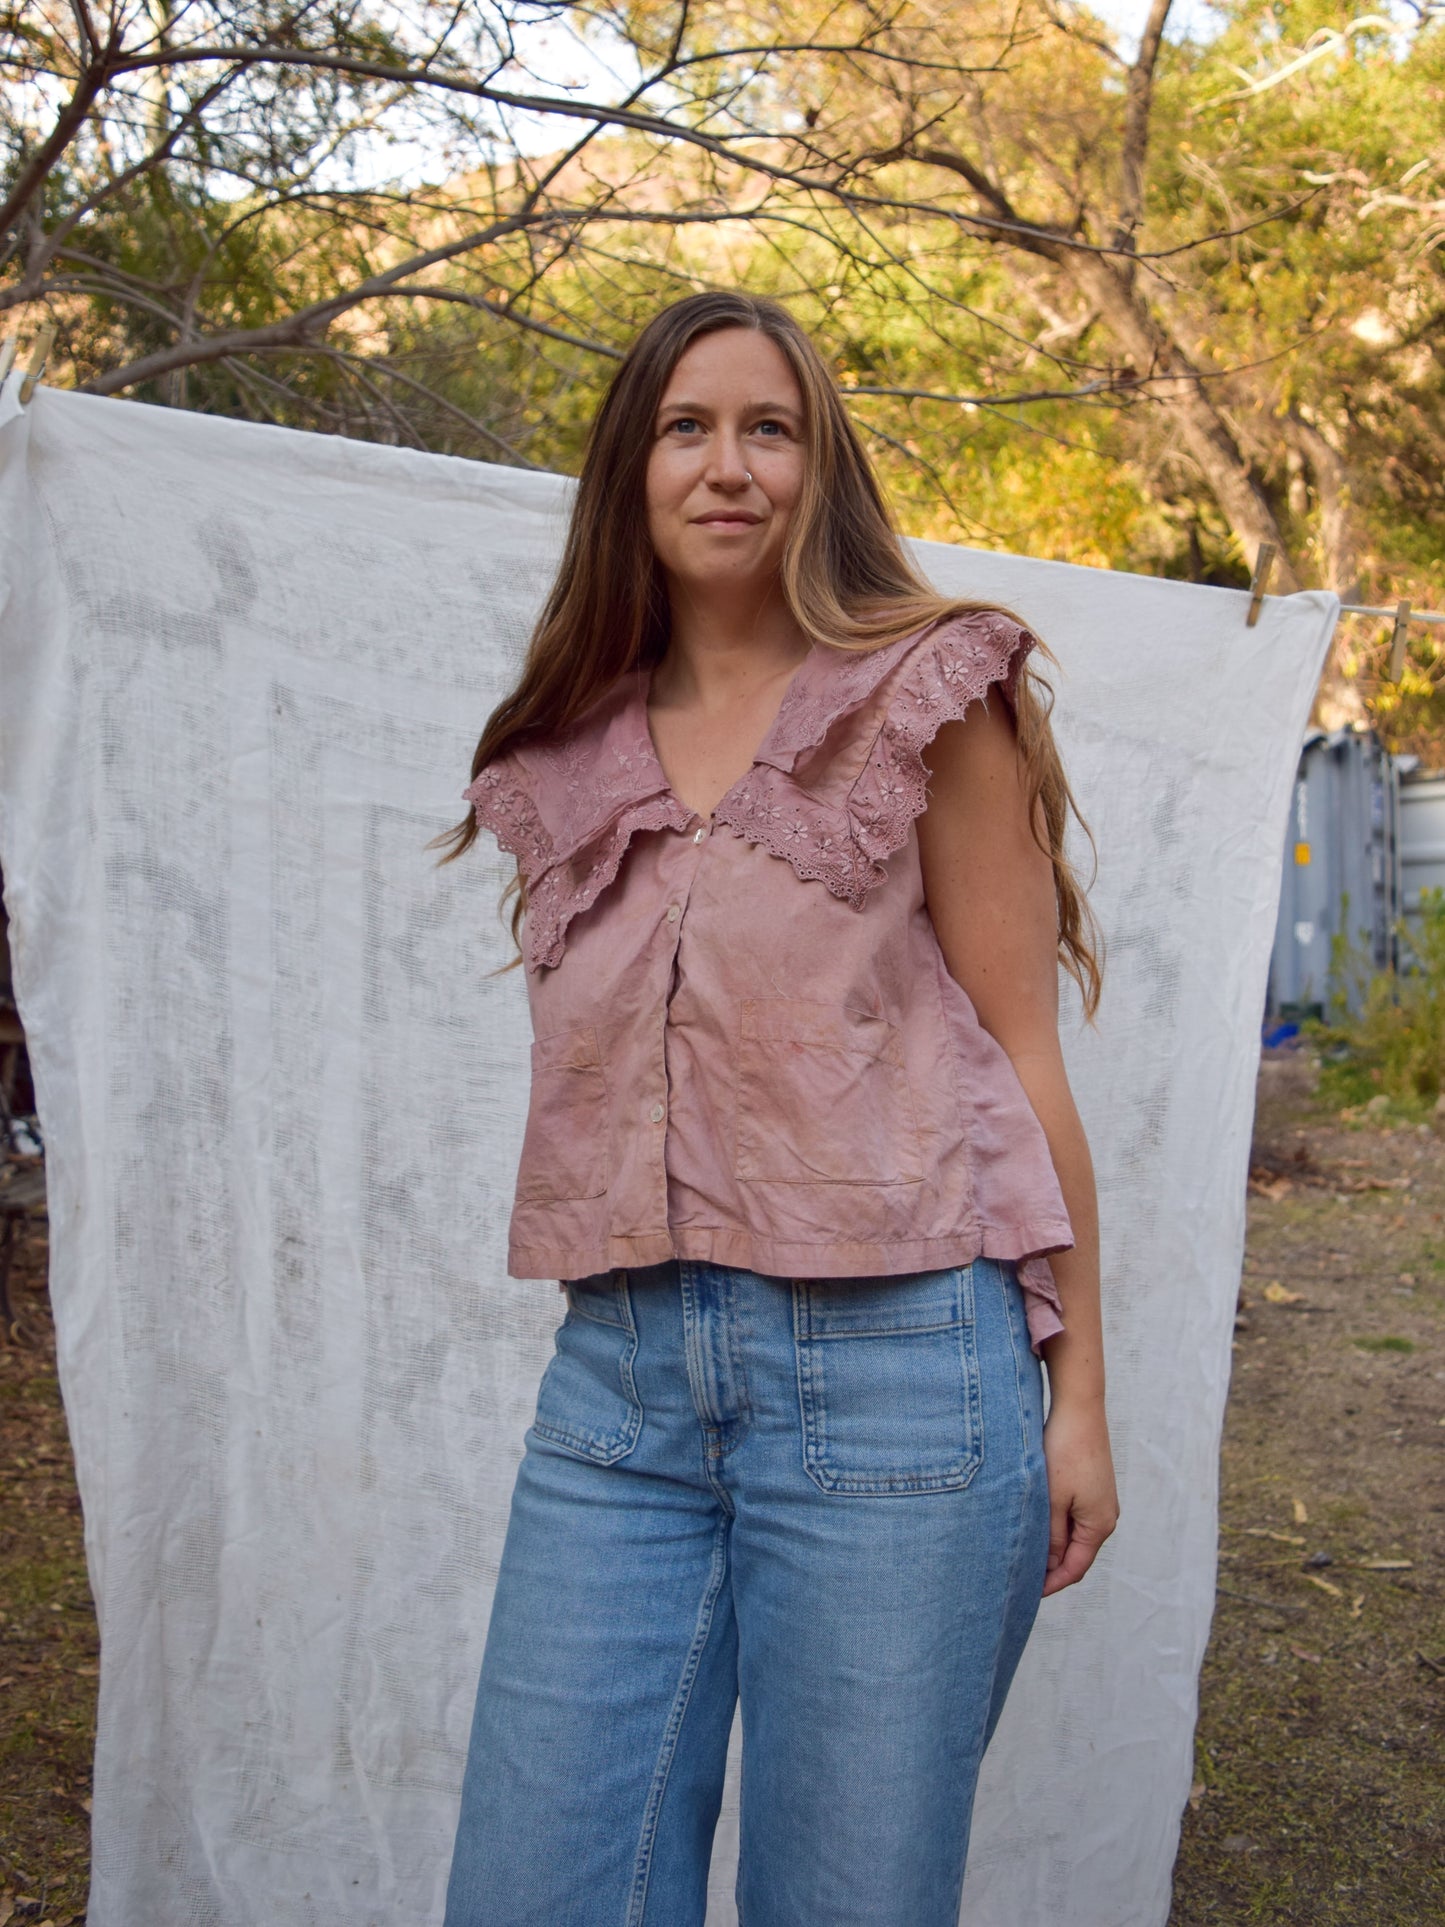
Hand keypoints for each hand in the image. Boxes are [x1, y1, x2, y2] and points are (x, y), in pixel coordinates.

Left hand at [1041, 1397, 1117, 1596]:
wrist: (1079, 1408)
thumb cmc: (1065, 1451)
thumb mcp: (1053, 1499)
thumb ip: (1051, 1536)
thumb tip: (1049, 1565)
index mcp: (1099, 1525)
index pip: (1074, 1569)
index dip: (1050, 1584)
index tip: (1026, 1593)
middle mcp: (1105, 1517)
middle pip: (1076, 1555)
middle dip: (1050, 1567)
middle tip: (1020, 1576)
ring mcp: (1101, 1501)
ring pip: (1074, 1535)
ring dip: (1052, 1545)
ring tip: (1024, 1551)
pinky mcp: (1093, 1487)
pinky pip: (1075, 1517)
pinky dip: (1056, 1526)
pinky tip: (1037, 1523)